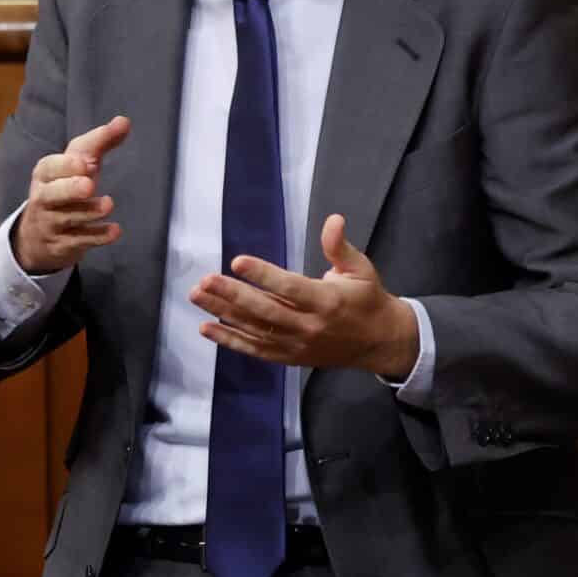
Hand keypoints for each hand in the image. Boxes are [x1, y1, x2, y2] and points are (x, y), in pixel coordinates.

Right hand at [13, 116, 131, 273]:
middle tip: (89, 183)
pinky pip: (79, 241)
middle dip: (69, 189)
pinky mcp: (63, 245)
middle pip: (52, 194)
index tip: (84, 163)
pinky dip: (96, 237)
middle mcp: (44, 198)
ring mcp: (51, 224)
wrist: (38, 236)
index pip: (50, 168)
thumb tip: (124, 121)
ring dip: (88, 212)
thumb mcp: (77, 164)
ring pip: (67, 218)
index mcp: (45, 174)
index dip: (65, 166)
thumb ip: (99, 142)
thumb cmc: (63, 189)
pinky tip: (114, 231)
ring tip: (108, 204)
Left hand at [190, 214, 417, 379]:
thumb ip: (340, 246)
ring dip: (223, 314)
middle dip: (232, 295)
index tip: (238, 261)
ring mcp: (297, 345)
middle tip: (205, 280)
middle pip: (265, 310)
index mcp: (327, 301)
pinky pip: (256, 350)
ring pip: (255, 330)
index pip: (289, 288)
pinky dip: (230, 340)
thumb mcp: (360, 268)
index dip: (263, 275)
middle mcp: (309, 326)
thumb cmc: (367, 299)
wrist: (379, 343)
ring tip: (198, 296)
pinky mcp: (289, 357)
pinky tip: (207, 327)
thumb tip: (333, 220)